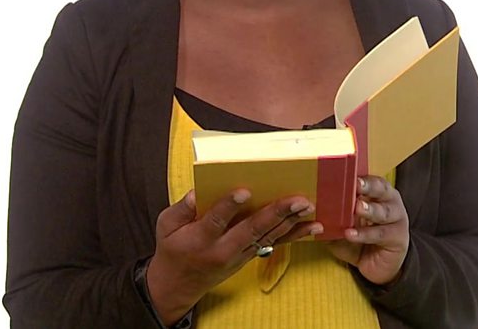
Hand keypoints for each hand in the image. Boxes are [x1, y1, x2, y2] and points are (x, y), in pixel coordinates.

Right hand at [147, 189, 321, 323]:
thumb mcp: (165, 226)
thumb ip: (181, 209)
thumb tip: (197, 193)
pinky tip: (312, 226)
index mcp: (200, 239)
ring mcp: (239, 255)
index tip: (243, 192)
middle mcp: (223, 249)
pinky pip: (274, 244)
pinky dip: (295, 235)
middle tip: (297, 199)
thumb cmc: (172, 249)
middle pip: (252, 230)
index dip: (228, 206)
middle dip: (276, 213)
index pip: (215, 221)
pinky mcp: (249, 257)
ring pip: (268, 237)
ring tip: (308, 207)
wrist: (178, 285)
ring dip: (291, 222)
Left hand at [326, 175, 408, 285]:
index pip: (369, 179)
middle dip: (368, 186)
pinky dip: (364, 234)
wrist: (378, 265)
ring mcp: (397, 219)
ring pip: (384, 211)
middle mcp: (390, 202)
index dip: (359, 176)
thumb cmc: (360, 240)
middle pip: (381, 189)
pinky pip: (380, 234)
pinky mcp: (398, 238)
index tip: (346, 172)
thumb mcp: (342, 227)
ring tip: (357, 208)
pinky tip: (351, 234)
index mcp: (377, 193)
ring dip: (369, 209)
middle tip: (355, 185)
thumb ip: (332, 217)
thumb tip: (312, 209)